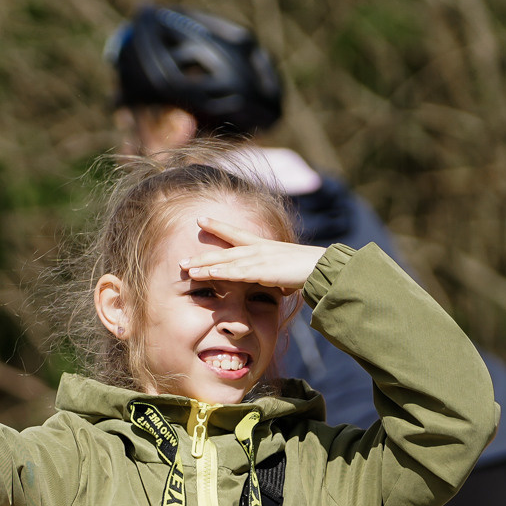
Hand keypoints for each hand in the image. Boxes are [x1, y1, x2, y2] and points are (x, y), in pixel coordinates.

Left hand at [183, 217, 328, 293]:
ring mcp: (261, 259)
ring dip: (205, 266)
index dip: (218, 226)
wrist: (324, 268)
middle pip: (224, 251)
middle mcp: (259, 249)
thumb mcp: (285, 272)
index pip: (236, 234)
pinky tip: (208, 274)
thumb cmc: (308, 271)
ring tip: (186, 268)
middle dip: (202, 255)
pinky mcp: (264, 271)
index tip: (200, 220)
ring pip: (226, 262)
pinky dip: (222, 273)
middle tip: (181, 260)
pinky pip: (238, 272)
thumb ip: (274, 276)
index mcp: (264, 246)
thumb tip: (274, 285)